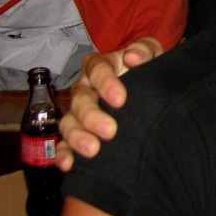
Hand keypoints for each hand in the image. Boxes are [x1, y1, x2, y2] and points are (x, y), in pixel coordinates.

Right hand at [56, 37, 164, 171]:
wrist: (151, 92)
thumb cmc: (148, 69)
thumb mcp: (152, 54)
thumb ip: (145, 50)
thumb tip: (132, 57)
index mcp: (101, 66)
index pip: (96, 68)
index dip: (106, 83)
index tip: (121, 99)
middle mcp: (85, 87)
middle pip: (80, 99)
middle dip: (92, 116)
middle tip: (110, 131)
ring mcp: (78, 111)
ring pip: (69, 122)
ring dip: (77, 137)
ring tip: (93, 151)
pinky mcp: (77, 132)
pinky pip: (63, 144)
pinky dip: (63, 154)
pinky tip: (69, 165)